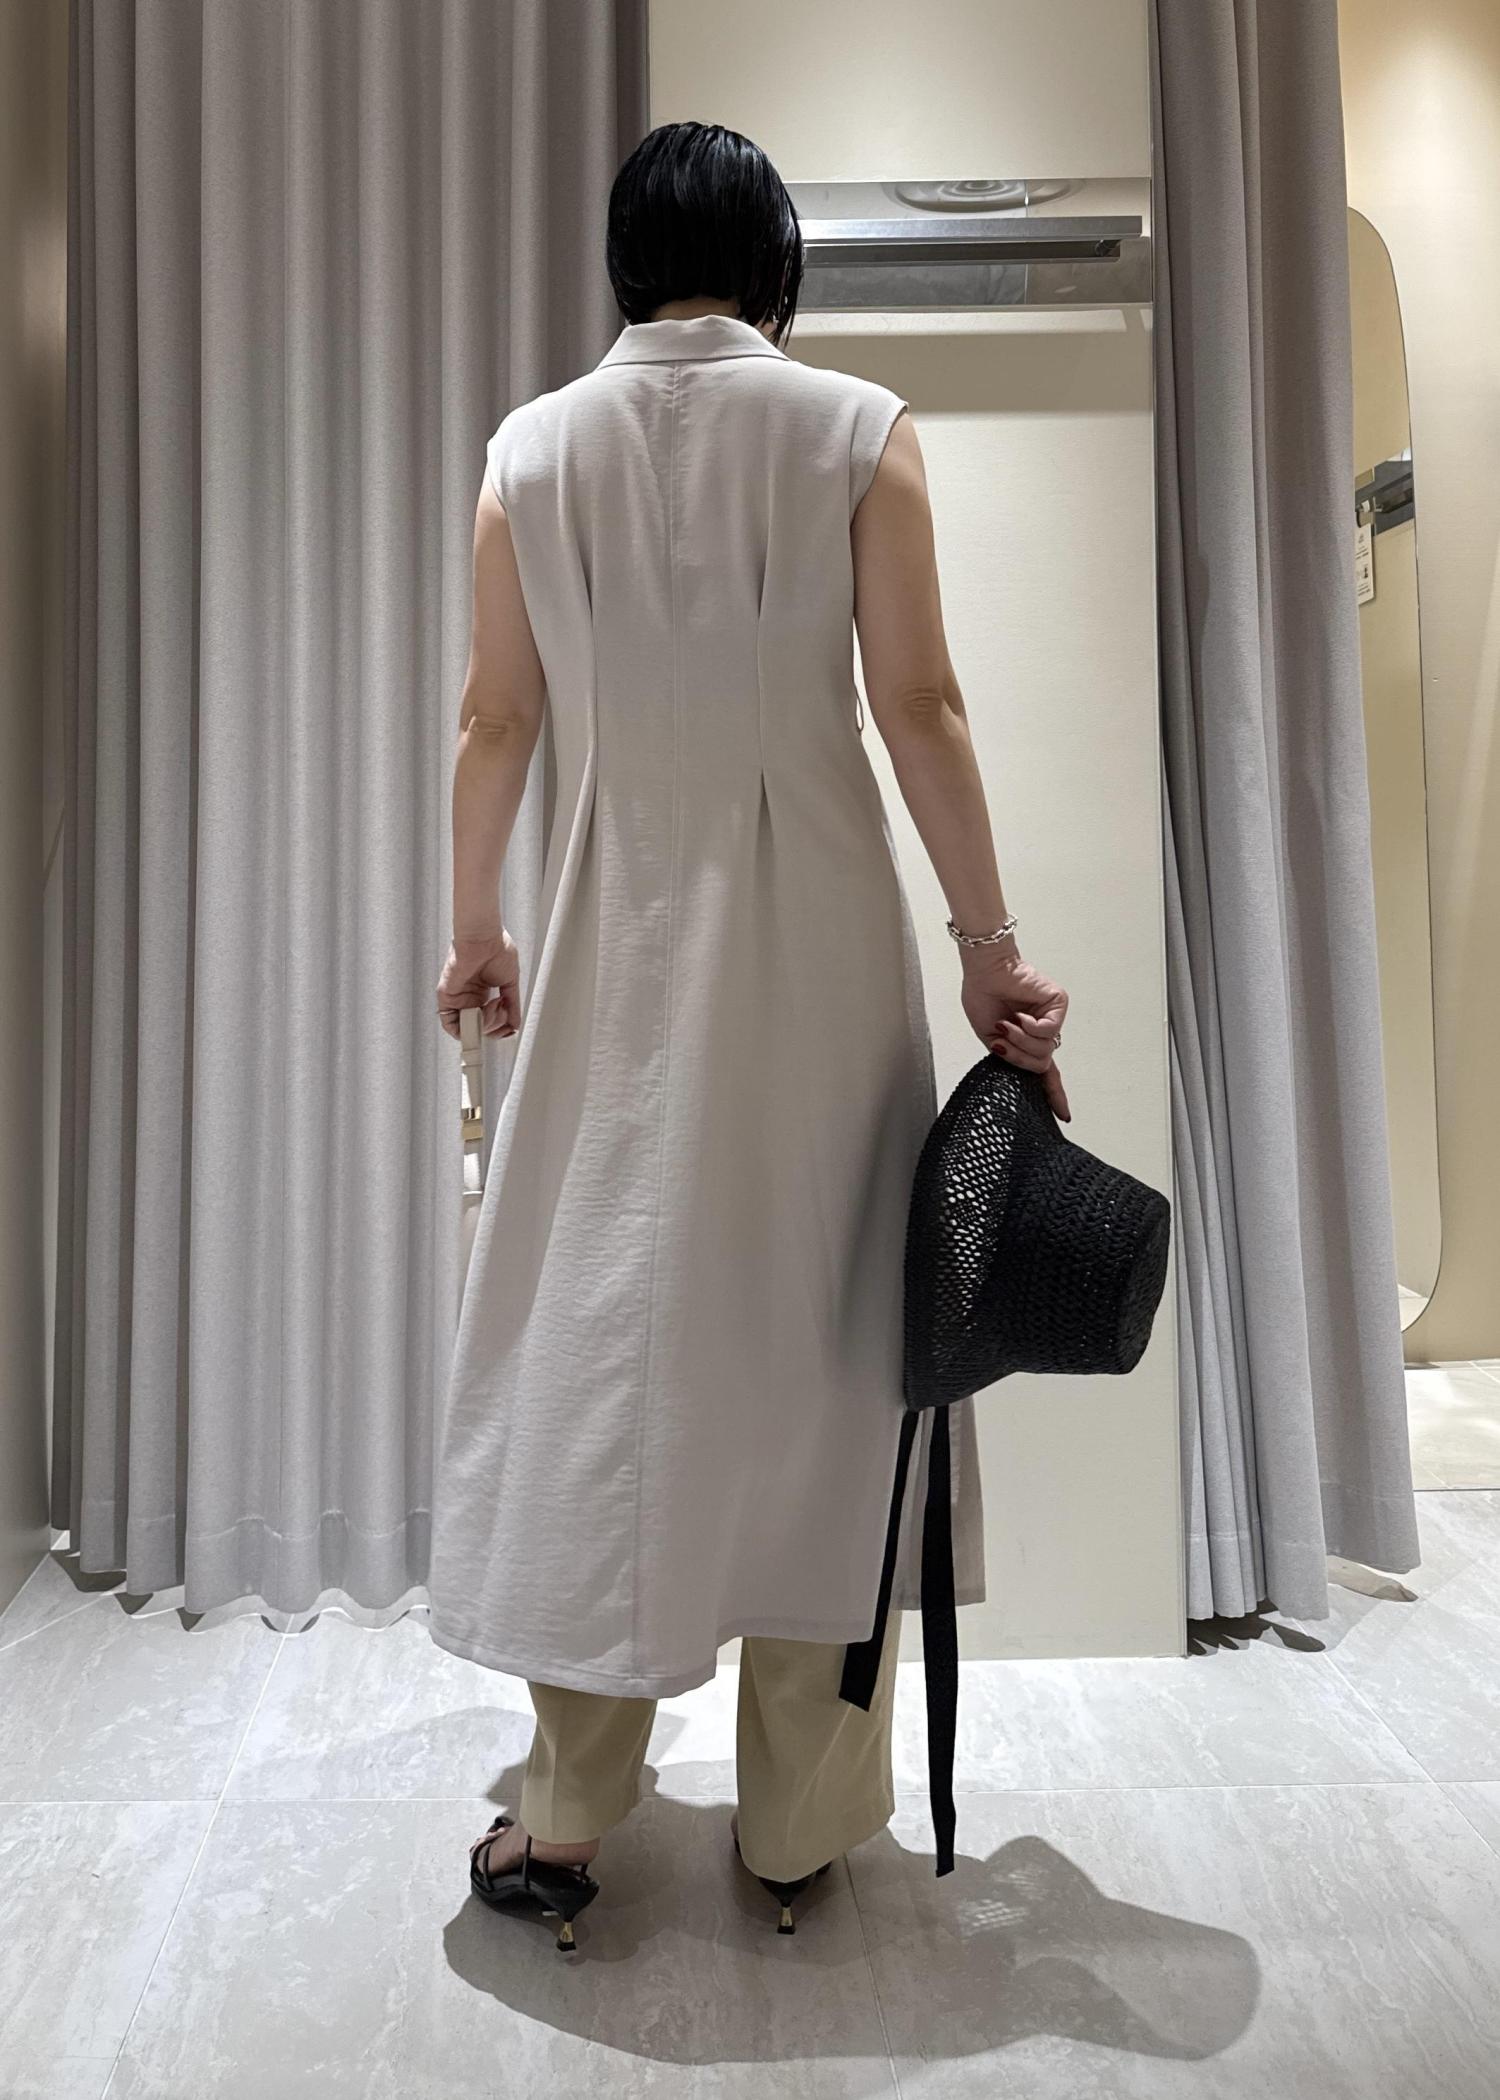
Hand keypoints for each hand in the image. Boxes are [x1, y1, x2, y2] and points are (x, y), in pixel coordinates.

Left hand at [435, 929, 521, 1040]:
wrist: (484, 938)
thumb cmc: (497, 950)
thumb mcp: (510, 983)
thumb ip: (512, 1006)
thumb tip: (515, 1025)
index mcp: (481, 993)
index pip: (488, 1021)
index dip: (499, 1028)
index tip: (510, 1027)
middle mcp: (469, 998)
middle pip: (480, 1028)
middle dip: (496, 1025)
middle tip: (504, 1009)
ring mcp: (458, 999)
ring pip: (468, 1029)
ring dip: (486, 1024)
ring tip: (496, 1005)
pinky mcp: (447, 998)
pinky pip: (451, 1025)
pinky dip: (466, 1028)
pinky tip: (482, 1014)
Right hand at [959, 945, 1070, 1121]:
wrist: (983, 973)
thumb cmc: (983, 998)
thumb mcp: (992, 1040)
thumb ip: (1010, 1058)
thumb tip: (1025, 1073)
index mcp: (1028, 1042)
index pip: (1046, 1074)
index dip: (1053, 1095)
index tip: (1063, 1115)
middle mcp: (1043, 1032)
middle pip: (1041, 1065)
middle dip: (1019, 1057)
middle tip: (1002, 1041)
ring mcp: (1052, 1018)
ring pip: (1045, 1050)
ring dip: (1021, 1040)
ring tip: (1007, 1024)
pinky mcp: (1058, 1003)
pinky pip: (1049, 1030)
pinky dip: (1030, 1027)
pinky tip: (1019, 1015)